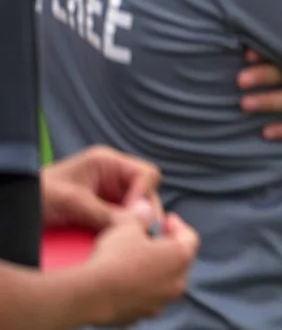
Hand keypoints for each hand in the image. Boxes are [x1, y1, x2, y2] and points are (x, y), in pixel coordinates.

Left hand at [40, 146, 160, 229]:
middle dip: (142, 213)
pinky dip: (120, 230)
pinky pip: (120, 220)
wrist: (13, 208)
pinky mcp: (101, 210)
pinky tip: (115, 240)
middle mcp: (112, 176)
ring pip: (135, 208)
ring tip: (125, 239)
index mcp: (107, 162)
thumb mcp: (71, 202)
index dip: (144, 196)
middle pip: (144, 192)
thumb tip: (137, 221)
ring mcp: (107, 193)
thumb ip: (104, 211)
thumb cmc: (37, 195)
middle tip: (136, 234)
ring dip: (132, 223)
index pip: (146, 174)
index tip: (134, 218)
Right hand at [76, 208, 197, 324]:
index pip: (190, 238)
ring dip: (152, 271)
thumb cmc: (114, 258)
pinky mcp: (140, 316)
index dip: (178, 225)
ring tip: (135, 261)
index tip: (166, 219)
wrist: (89, 295)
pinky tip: (122, 281)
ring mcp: (159, 303)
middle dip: (166, 249)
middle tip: (150, 240)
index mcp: (180, 259)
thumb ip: (141, 215)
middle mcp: (176, 284)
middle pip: (177, 262)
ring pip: (162, 283)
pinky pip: (144, 298)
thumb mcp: (127, 227)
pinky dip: (138, 289)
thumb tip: (144, 207)